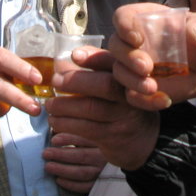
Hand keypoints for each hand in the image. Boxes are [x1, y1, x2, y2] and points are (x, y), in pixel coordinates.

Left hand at [43, 133, 106, 192]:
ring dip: (62, 169)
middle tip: (45, 153)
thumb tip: (56, 128)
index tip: (53, 139)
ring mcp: (102, 171)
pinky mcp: (99, 184)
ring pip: (81, 172)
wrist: (117, 159)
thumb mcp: (93, 134)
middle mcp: (103, 156)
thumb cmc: (99, 145)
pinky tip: (59, 180)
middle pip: (81, 155)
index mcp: (102, 141)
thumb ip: (78, 131)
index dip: (68, 139)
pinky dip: (71, 184)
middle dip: (61, 155)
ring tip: (48, 166)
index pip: (84, 139)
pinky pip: (84, 187)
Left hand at [47, 47, 159, 169]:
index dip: (93, 57)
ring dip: (64, 106)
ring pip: (91, 108)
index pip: (113, 62)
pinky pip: (86, 129)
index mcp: (129, 75)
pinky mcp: (114, 137)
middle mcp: (130, 94)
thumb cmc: (121, 104)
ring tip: (50, 105)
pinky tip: (55, 120)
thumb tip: (62, 61)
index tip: (74, 55)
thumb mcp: (118, 84)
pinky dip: (66, 124)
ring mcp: (124, 117)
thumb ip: (96, 70)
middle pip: (105, 85)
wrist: (144, 139)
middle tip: (55, 81)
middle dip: (76, 81)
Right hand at [109, 5, 195, 109]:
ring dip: (132, 81)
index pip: (122, 16)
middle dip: (127, 57)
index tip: (137, 38)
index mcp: (145, 19)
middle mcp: (134, 41)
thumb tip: (194, 33)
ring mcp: (133, 65)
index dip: (123, 25)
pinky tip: (164, 100)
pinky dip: (145, 101)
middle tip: (147, 67)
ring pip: (119, 72)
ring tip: (153, 88)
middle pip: (115, 45)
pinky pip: (131, 96)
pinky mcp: (139, 87)